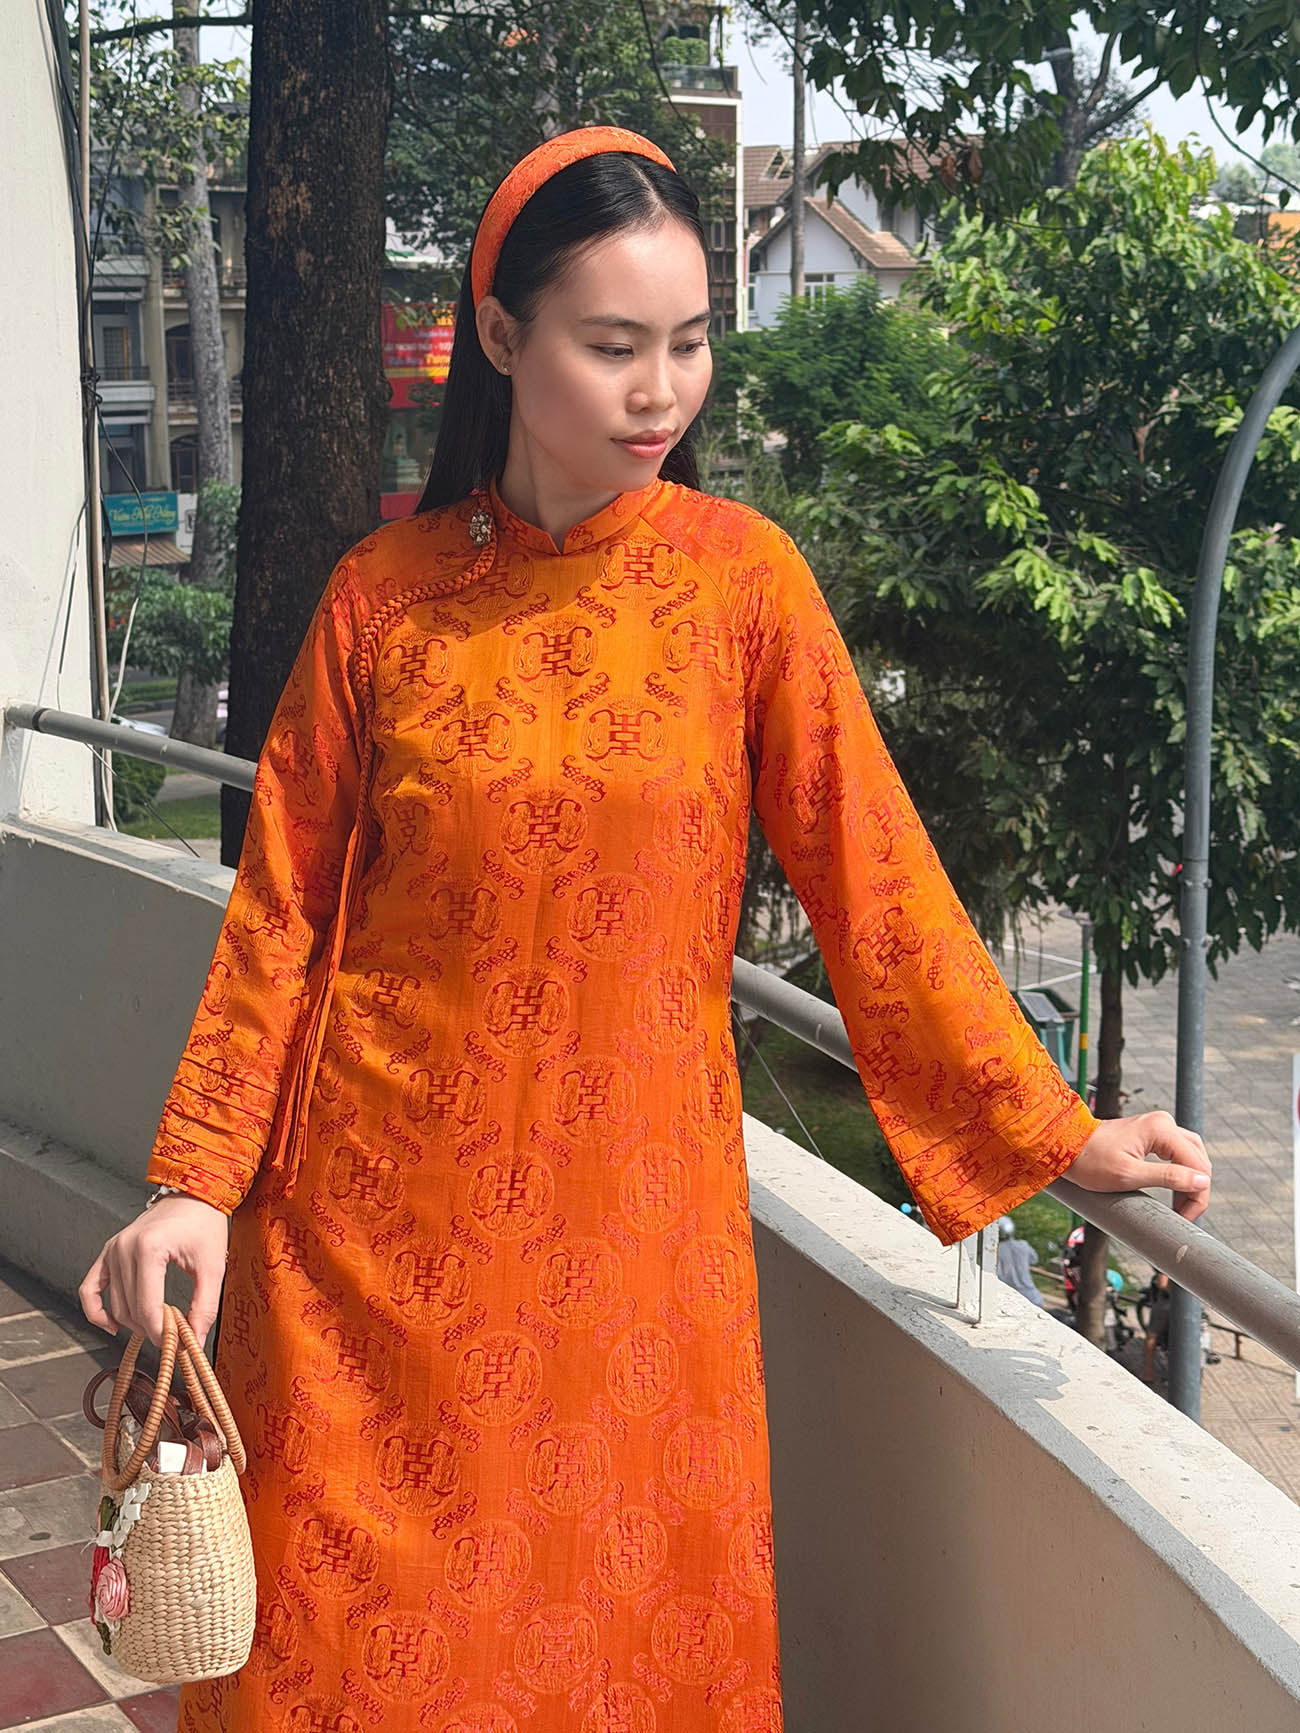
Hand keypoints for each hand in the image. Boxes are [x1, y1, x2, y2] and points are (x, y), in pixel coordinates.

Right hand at [79, 1195, 229, 1348]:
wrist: (194, 1196)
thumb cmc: (204, 1225)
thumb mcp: (213, 1266)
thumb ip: (205, 1307)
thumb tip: (195, 1342)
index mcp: (149, 1248)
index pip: (146, 1307)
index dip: (161, 1333)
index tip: (179, 1344)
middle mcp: (123, 1248)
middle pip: (129, 1309)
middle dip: (152, 1329)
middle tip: (175, 1336)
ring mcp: (112, 1250)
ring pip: (114, 1304)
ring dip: (134, 1323)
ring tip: (160, 1326)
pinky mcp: (108, 1253)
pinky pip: (90, 1289)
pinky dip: (96, 1311)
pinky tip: (112, 1326)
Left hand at [1065, 1110, 1211, 1222]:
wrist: (1066, 1147)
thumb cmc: (1090, 1161)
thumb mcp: (1129, 1176)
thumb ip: (1168, 1178)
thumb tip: (1201, 1182)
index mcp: (1161, 1129)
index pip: (1198, 1165)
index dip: (1197, 1194)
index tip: (1185, 1216)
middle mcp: (1163, 1123)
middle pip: (1198, 1158)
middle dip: (1195, 1188)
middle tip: (1184, 1213)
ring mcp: (1157, 1126)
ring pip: (1190, 1154)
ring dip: (1190, 1179)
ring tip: (1180, 1204)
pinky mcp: (1150, 1133)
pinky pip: (1177, 1152)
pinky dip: (1180, 1170)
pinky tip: (1174, 1188)